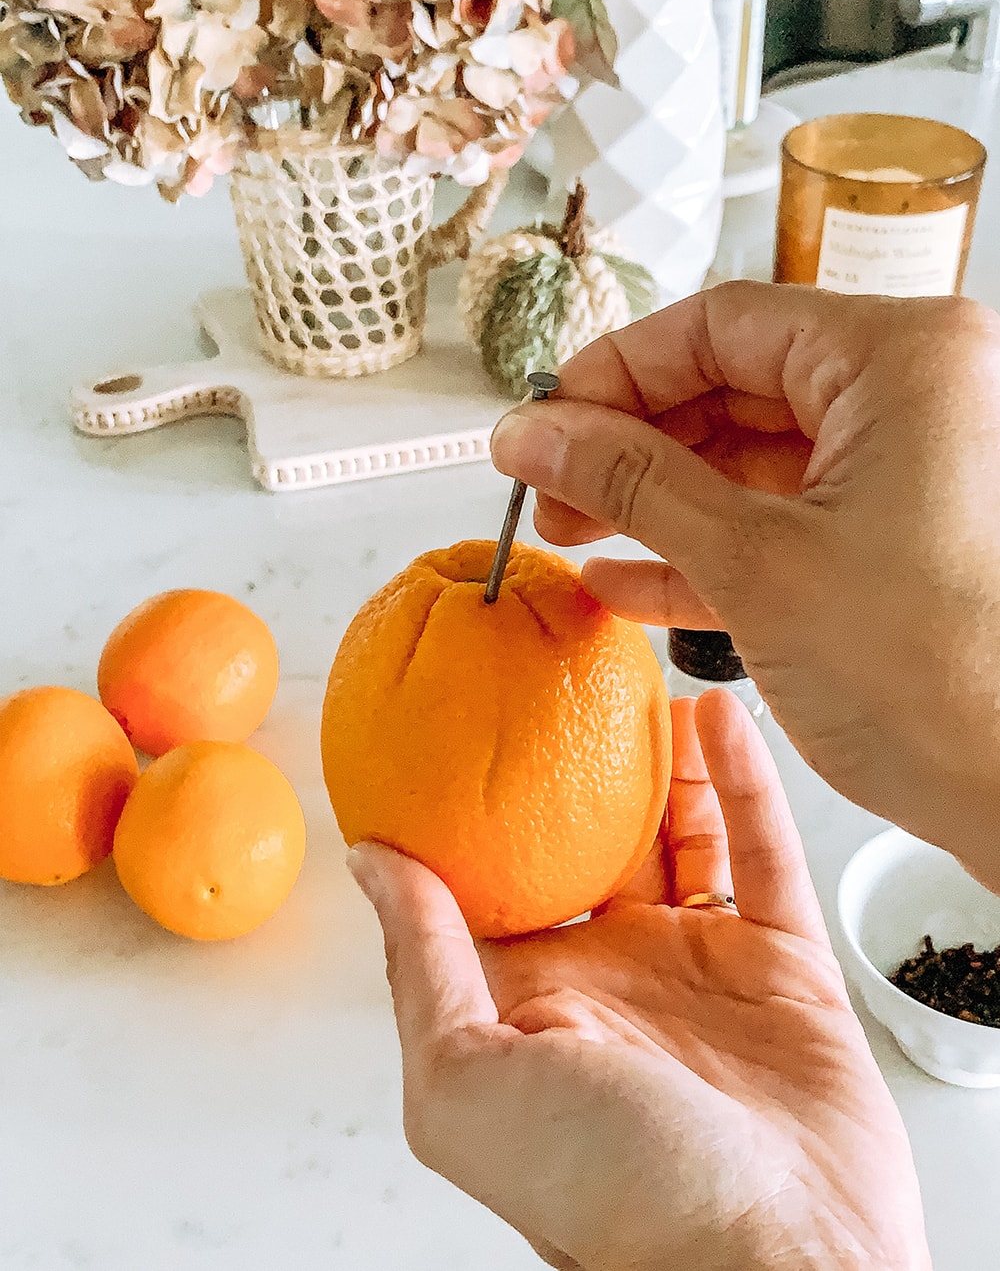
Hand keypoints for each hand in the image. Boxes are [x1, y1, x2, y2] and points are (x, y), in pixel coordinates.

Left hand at [348, 691, 930, 1270]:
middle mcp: (612, 979)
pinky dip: (741, 783)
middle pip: (592, 844)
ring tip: (640, 677)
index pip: (494, 881)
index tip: (460, 719)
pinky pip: (760, 852)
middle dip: (577, 767)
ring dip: (664, 759)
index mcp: (531, 1003)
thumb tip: (370, 859)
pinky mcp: (780, 966)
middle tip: (560, 677)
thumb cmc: (605, 1196)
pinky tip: (715, 715)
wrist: (771, 1264)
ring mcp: (699, 968)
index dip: (478, 805)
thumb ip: (420, 964)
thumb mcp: (464, 1081)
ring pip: (678, 835)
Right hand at [489, 283, 999, 889]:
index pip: (723, 325)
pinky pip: (780, 522)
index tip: (544, 419)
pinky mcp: (894, 542)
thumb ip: (632, 484)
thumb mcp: (756, 564)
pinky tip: (628, 580)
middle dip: (629, 444)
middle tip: (549, 485)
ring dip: (656, 501)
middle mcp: (915, 399)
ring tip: (573, 533)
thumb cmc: (943, 677)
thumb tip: (535, 433)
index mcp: (903, 360)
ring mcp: (909, 473)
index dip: (615, 372)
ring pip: (750, 462)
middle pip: (733, 388)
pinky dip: (703, 548)